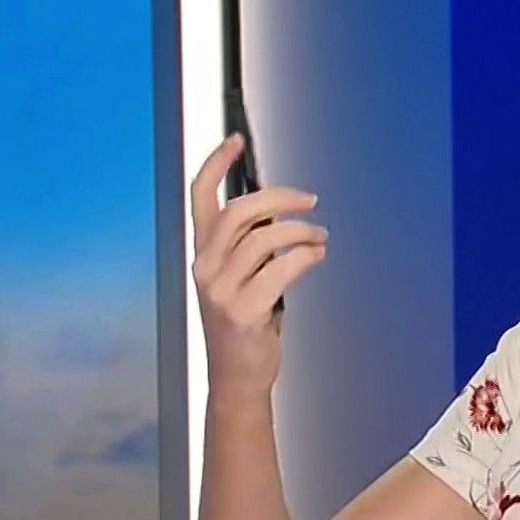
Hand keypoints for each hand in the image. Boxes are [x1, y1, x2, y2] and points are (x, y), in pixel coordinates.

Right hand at [190, 134, 327, 398]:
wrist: (237, 378)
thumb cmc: (244, 324)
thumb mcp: (238, 278)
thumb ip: (248, 245)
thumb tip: (280, 210)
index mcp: (202, 256)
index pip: (200, 198)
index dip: (215, 164)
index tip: (236, 141)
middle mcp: (205, 269)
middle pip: (238, 212)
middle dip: (279, 197)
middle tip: (310, 200)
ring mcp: (220, 291)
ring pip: (264, 238)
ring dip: (301, 231)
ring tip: (320, 235)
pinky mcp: (243, 311)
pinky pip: (280, 269)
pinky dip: (305, 256)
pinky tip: (318, 255)